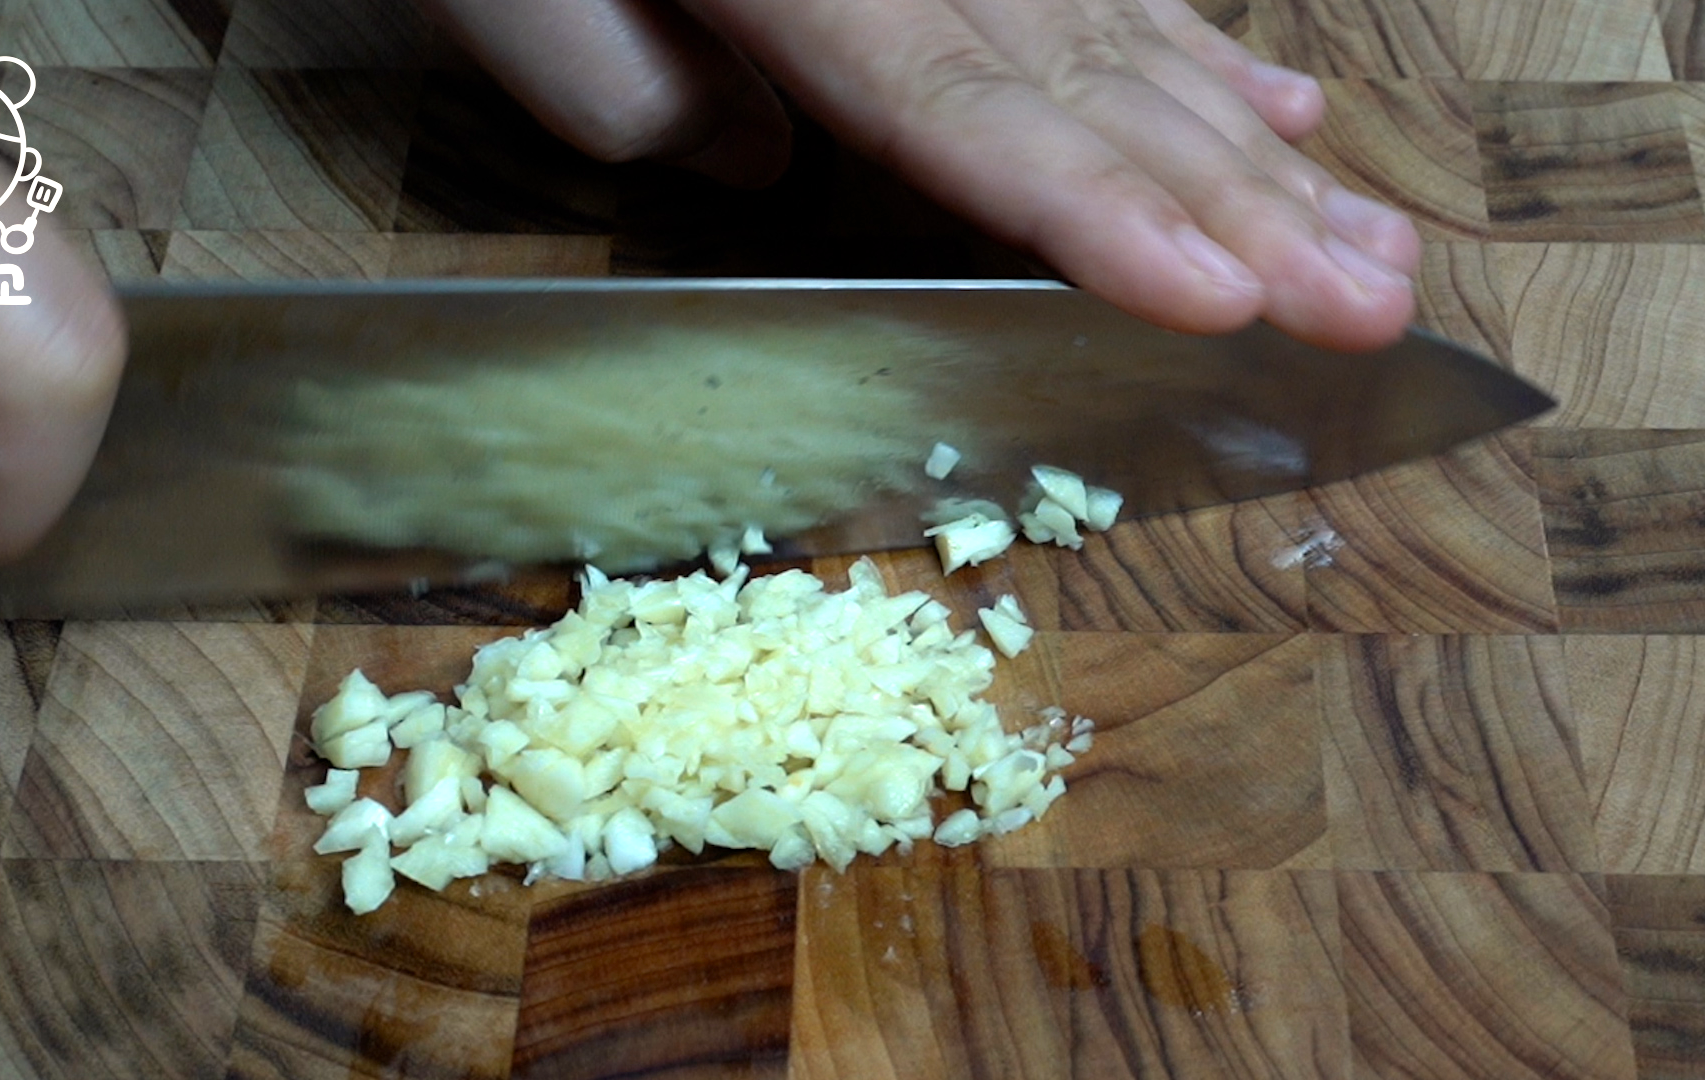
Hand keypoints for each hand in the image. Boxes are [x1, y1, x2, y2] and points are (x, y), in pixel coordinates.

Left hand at [424, 0, 1418, 350]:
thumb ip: (614, 82)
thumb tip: (750, 160)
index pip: (972, 107)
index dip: (1099, 207)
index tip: (1214, 296)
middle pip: (1094, 85)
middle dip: (1242, 208)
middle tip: (1374, 306)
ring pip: (1132, 42)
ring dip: (1256, 156)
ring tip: (1369, 245)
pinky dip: (1200, 54)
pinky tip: (1283, 111)